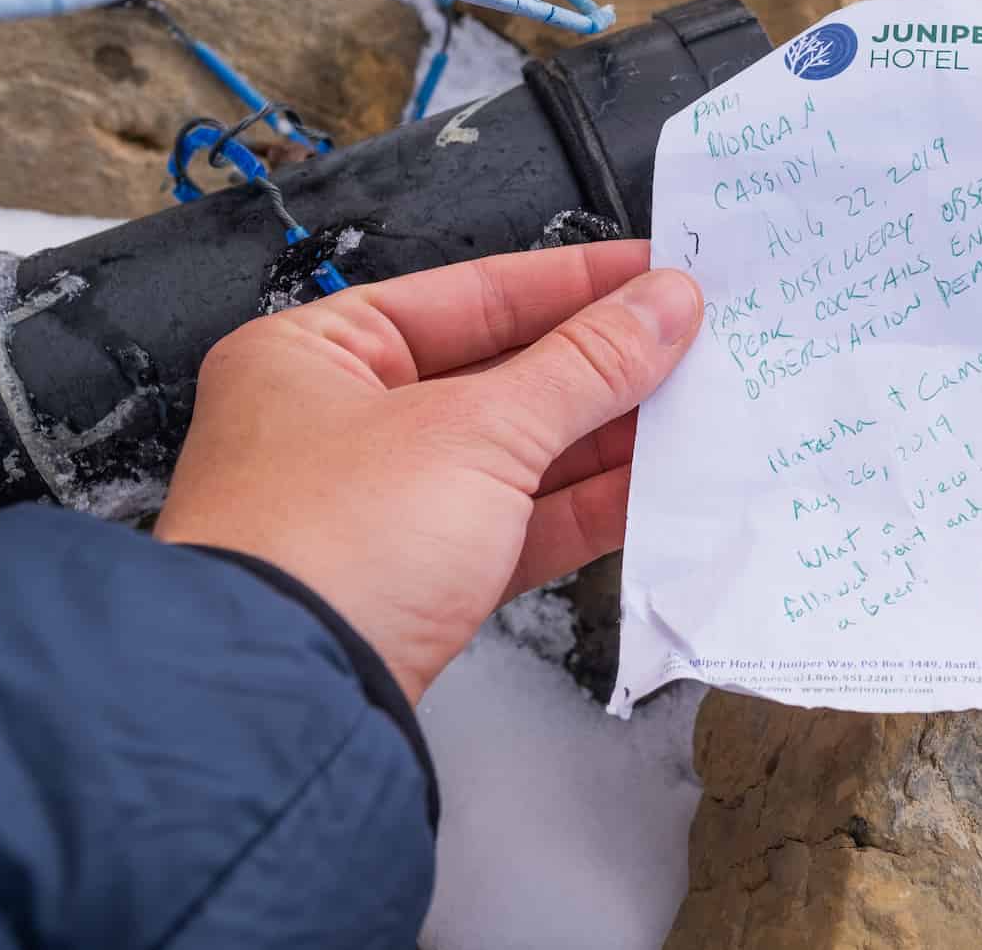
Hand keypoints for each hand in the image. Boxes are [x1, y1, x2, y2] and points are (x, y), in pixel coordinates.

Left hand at [154, 243, 700, 703]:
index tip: (656, 274)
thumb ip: (585, 365)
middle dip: (599, 364)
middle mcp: (339, 423)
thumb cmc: (334, 544)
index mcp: (317, 353)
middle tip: (695, 342)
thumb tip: (664, 305)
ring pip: (515, 454)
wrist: (285, 706)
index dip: (573, 283)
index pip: (469, 293)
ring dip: (605, 435)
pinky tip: (656, 485)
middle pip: (497, 373)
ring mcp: (379, 510)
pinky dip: (584, 507)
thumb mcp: (477, 431)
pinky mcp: (418, 584)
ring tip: (696, 408)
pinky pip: (516, 526)